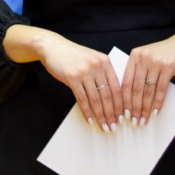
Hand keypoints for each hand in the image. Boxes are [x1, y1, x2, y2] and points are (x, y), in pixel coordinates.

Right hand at [4, 25, 120, 132]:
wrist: (53, 47)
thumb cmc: (72, 55)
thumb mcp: (92, 60)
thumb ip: (102, 74)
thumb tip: (110, 99)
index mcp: (105, 62)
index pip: (117, 88)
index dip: (121, 105)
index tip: (122, 117)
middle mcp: (97, 66)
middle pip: (108, 95)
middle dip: (112, 114)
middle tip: (114, 127)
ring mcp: (84, 72)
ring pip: (96, 99)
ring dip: (100, 116)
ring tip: (103, 126)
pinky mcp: (72, 77)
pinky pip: (82, 99)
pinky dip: (86, 111)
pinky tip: (89, 119)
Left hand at [121, 16, 174, 125]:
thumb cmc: (165, 54)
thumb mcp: (149, 59)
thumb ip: (140, 73)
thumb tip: (131, 99)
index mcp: (134, 57)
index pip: (125, 82)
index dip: (124, 100)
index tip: (123, 113)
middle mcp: (142, 58)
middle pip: (135, 88)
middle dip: (134, 108)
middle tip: (134, 121)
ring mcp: (155, 62)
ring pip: (148, 90)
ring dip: (145, 108)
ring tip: (144, 120)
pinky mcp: (168, 66)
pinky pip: (161, 89)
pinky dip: (158, 102)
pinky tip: (156, 112)